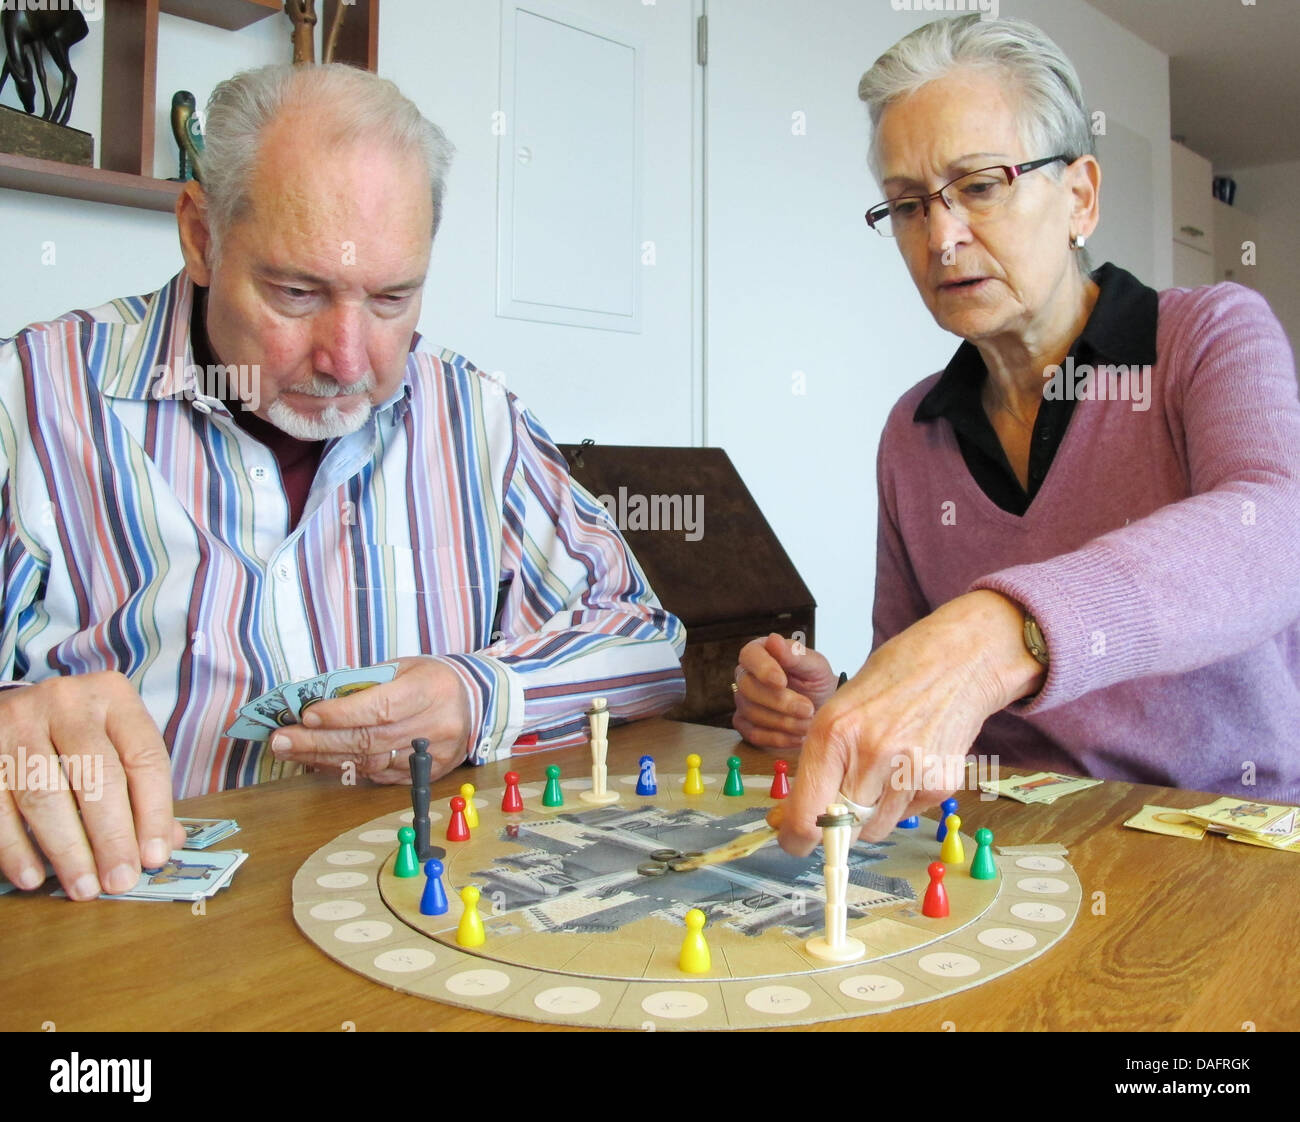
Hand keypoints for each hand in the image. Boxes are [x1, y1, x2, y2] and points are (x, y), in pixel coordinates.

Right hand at [0, 672, 183, 899]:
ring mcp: (19, 723)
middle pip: (97, 776)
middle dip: (112, 836)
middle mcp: (67, 703)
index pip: (144, 757)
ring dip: (68, 850)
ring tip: (84, 888)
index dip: (154, 811)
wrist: (13, 707)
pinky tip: (33, 876)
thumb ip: (141, 788)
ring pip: (46, 795)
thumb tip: (165, 845)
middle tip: (120, 881)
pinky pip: (0, 807)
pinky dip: (16, 847)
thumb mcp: (115, 741)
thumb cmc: (76, 732)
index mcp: (113, 696)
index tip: (155, 856)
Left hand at [269, 657, 471, 784]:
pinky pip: (379, 776)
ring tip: (291, 752)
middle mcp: (434, 726)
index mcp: (429, 690)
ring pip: (370, 762)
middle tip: (281, 740)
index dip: (342, 714)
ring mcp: (432, 755)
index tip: (307, 715)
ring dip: (325, 758)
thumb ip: (365, 683)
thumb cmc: (431, 678)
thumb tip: (316, 698)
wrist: (475, 701)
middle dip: (319, 741)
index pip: (381, 707)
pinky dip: (346, 769)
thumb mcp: (403, 666)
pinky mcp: (427, 775)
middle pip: (369, 739)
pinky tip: (319, 762)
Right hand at [731, 633, 838, 751]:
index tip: (782, 681)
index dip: (763, 669)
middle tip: (808, 709)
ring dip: (783, 722)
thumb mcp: (816, 667)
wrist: (823, 711)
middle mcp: (746, 676)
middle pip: (748, 688)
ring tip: (809, 724)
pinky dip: (778, 738)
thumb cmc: (817, 684)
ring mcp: (743, 701)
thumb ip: (796, 655)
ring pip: (751, 712)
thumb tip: (773, 639)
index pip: (750, 655)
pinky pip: (753, 734)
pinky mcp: (745, 725)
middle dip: (780, 702)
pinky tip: (798, 736)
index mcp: (761, 653)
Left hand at [778, 592, 1044, 853]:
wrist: (954, 663)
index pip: (808, 815)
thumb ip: (814, 767)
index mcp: (833, 734)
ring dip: (869, 816)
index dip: (795, 838)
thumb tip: (785, 821)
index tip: (794, 842)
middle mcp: (871, 754)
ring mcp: (910, 771)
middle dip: (834, 824)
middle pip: (840, 829)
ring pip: (874, 830)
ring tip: (881, 772)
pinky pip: (906, 816)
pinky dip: (901, 803)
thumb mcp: (836, 713)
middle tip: (841, 803)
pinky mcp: (941, 784)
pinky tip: (909, 765)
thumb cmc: (888, 684)